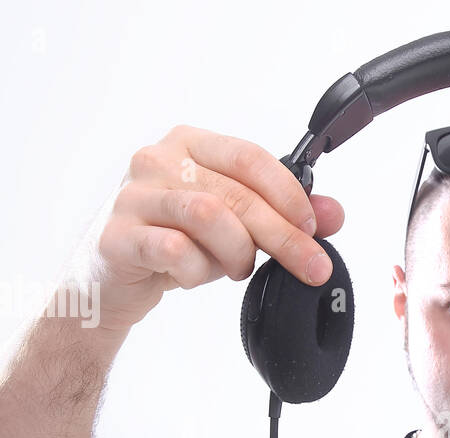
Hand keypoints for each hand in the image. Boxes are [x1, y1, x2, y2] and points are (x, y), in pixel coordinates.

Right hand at [68, 124, 345, 332]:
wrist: (115, 280)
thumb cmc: (178, 242)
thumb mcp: (238, 227)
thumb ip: (285, 215)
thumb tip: (333, 214)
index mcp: (190, 144)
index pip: (249, 157)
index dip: (288, 193)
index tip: (315, 227)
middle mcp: (157, 160)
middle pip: (235, 193)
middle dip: (282, 235)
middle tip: (311, 267)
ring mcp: (132, 196)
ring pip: (207, 216)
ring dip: (236, 252)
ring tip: (237, 269)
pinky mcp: (117, 236)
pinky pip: (173, 249)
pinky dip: (196, 270)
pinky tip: (192, 275)